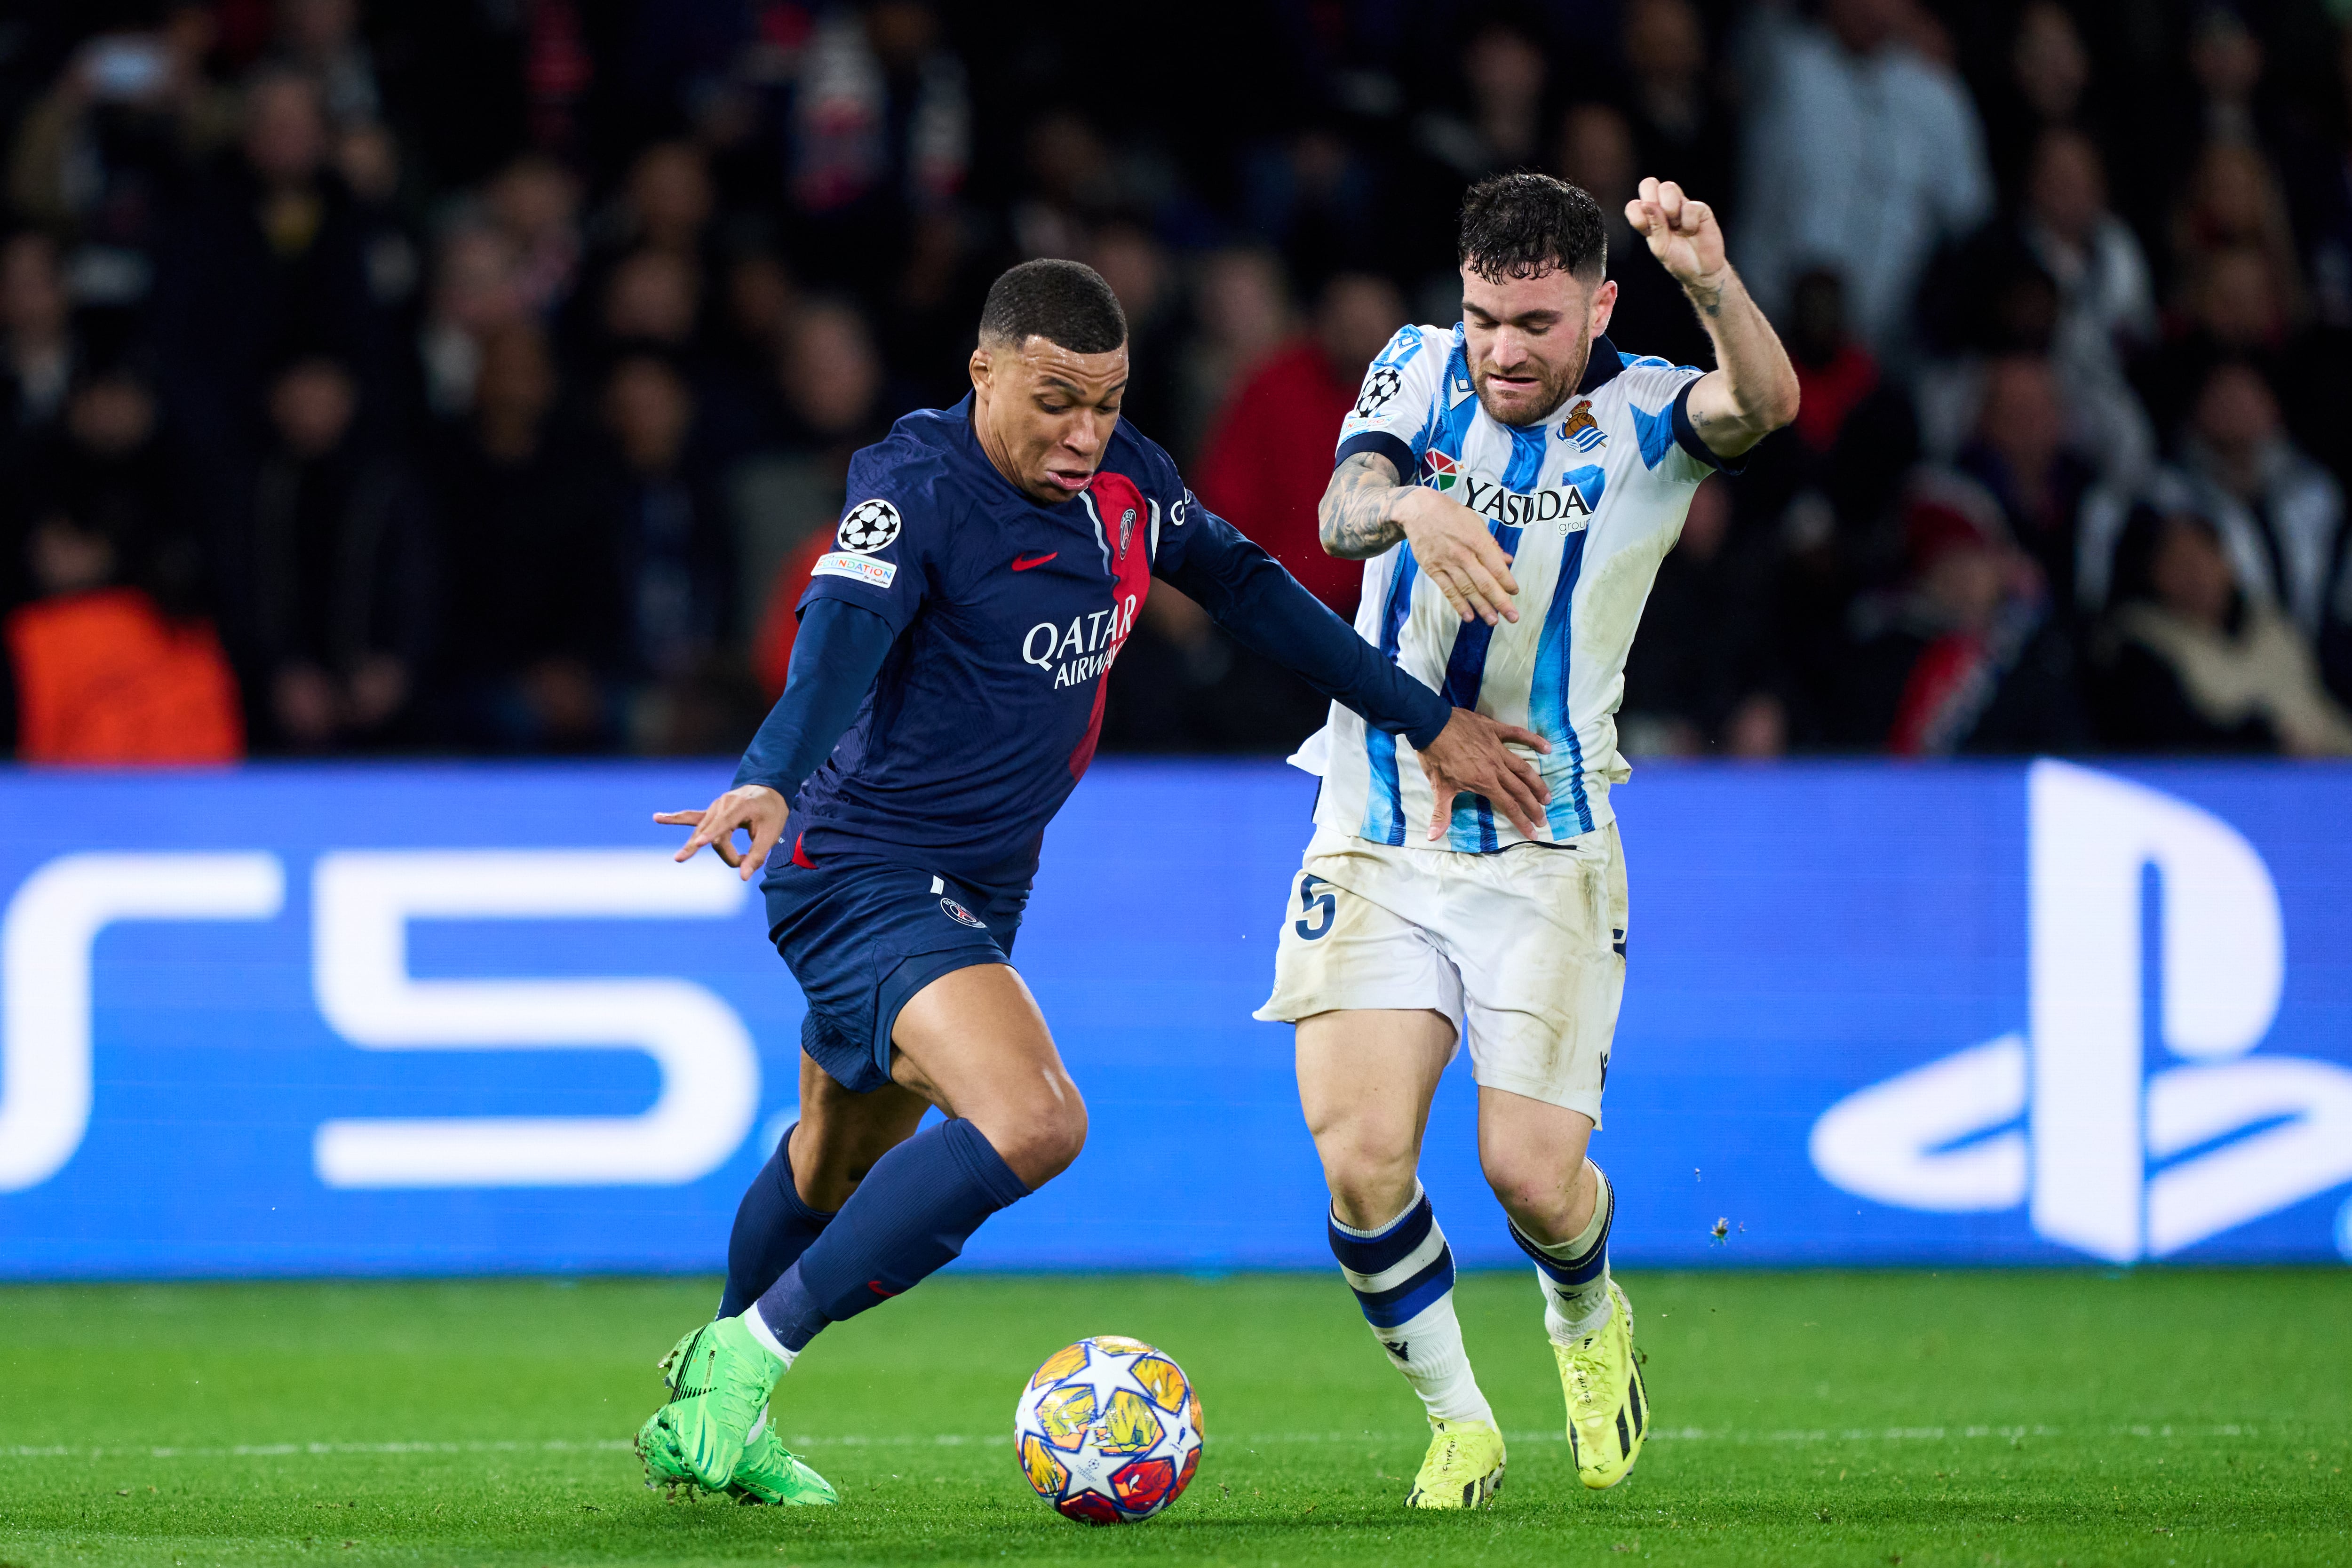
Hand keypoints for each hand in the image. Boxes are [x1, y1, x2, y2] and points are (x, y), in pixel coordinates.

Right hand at [656, 785, 787, 881]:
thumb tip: (743, 877)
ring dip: (701, 847)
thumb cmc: (772, 812)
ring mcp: (714, 807)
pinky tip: (657, 817)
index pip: (723, 822)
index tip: (698, 843)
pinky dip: (675, 819)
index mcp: (740, 805)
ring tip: (679, 858)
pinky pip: (691, 817)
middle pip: (714, 835)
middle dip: (727, 853)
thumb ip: (758, 855)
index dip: (711, 834)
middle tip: (741, 862)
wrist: (768, 790)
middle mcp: (723, 804)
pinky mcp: (710, 812)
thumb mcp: (772, 833)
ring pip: (703, 832)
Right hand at [1400, 488, 1519, 625]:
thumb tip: (1507, 561)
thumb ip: (1491, 544)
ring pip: (1467, 589)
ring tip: (1493, 620)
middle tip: (1512, 617)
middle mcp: (1463, 554)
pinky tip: (1468, 616)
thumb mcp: (1475, 522)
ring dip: (1482, 607)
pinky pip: (1448, 590)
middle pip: (1485, 582)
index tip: (1515, 593)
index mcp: (1477, 540)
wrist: (1418, 510)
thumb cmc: (1451, 514)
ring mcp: (1447, 563)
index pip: (1496, 567)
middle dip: (1500, 601)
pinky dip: (1458, 604)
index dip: (1507, 582)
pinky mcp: (1433, 569)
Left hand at [1416, 709, 1551, 841]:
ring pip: (1524, 768)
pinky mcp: (1495, 730)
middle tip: (1544, 818)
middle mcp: (1496, 768)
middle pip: (1520, 790)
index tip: (1534, 832)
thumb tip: (1433, 837)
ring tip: (1547, 796)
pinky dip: (1534, 740)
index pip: (1508, 806)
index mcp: (1484, 783)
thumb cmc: (1435, 757)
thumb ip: (1441, 814)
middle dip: (1533, 807)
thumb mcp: (1438, 788)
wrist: (1430, 724)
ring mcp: (1497, 748)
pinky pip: (1518, 734)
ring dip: (1537, 783)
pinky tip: (1547, 747)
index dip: (1522, 821)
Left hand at [1625, 177, 1726, 288]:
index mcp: (1650, 218)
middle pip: (1649, 184)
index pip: (1634, 204)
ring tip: (1678, 226)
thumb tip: (1646, 204)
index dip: (1637, 214)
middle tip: (1662, 222)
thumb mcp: (1660, 246)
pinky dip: (1689, 223)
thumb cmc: (1678, 259)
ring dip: (1670, 209)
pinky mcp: (1699, 208)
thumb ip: (1653, 225)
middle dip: (1652, 202)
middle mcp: (1664, 207)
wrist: (1701, 270)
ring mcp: (1681, 205)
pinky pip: (1689, 206)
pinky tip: (1693, 231)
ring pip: (1668, 187)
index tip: (1646, 231)